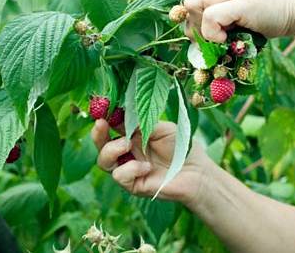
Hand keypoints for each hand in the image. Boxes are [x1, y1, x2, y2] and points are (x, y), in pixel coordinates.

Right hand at [91, 119, 209, 205]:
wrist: (197, 171)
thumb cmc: (181, 147)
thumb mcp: (161, 128)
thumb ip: (141, 122)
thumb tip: (119, 113)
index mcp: (132, 136)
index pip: (111, 127)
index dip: (104, 118)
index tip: (101, 109)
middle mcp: (127, 153)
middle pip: (101, 145)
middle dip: (97, 134)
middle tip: (100, 124)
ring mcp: (128, 169)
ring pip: (104, 162)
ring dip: (111, 150)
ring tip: (128, 144)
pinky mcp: (133, 185)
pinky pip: (119, 176)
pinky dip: (130, 169)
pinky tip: (146, 167)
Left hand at [184, 0, 294, 41]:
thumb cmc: (282, 11)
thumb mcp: (249, 9)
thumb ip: (229, 14)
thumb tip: (211, 33)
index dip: (194, 20)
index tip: (203, 36)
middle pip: (191, 2)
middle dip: (193, 26)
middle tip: (208, 41)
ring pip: (195, 6)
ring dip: (202, 30)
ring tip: (220, 39)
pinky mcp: (243, 3)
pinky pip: (212, 17)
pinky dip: (212, 33)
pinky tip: (227, 38)